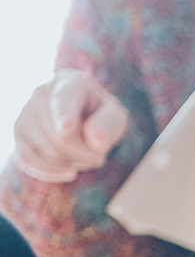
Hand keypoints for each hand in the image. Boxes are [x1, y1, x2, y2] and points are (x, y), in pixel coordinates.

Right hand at [12, 69, 129, 183]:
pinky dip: (49, 173)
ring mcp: (25, 114)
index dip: (64, 115)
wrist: (82, 116)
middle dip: (87, 154)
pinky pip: (25, 160)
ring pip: (50, 153)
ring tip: (85, 153)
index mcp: (70, 84)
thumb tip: (96, 141)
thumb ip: (109, 124)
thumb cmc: (100, 115)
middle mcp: (41, 94)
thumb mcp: (115, 116)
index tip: (66, 128)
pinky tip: (70, 172)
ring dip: (75, 163)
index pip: (64, 100)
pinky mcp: (18, 134)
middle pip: (62, 139)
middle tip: (99, 152)